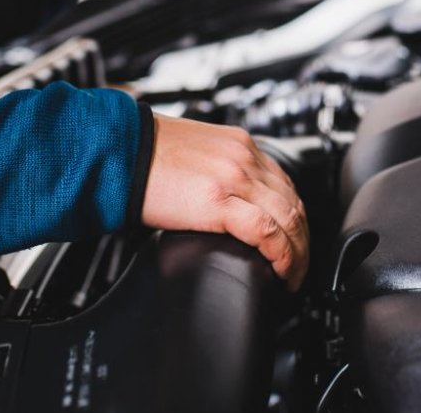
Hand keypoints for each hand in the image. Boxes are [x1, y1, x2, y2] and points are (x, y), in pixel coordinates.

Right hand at [141, 113, 308, 289]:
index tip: (294, 239)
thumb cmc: (143, 155)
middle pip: (294, 203)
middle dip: (303, 239)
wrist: (117, 149)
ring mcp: (235, 177)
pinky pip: (267, 231)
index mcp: (240, 145)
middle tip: (300, 266)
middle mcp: (244, 157)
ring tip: (294, 275)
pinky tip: (282, 271)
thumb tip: (226, 206)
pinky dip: (283, 255)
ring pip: (289, 219)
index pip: (285, 184)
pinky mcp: (219, 201)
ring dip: (298, 253)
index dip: (296, 217)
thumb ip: (219, 173)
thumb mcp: (196, 156)